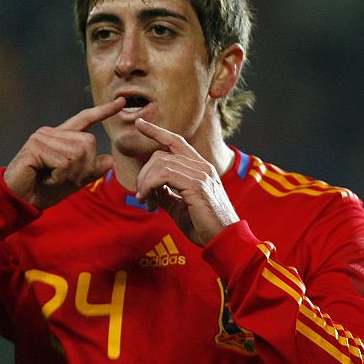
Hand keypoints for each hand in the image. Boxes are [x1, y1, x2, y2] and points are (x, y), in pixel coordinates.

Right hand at [4, 98, 124, 208]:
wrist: (19, 201)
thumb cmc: (43, 190)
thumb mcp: (73, 181)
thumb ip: (90, 170)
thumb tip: (109, 160)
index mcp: (61, 137)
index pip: (85, 119)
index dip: (103, 111)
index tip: (122, 102)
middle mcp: (52, 132)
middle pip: (88, 143)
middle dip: (83, 168)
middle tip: (63, 179)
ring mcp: (42, 137)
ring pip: (77, 154)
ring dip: (69, 174)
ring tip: (52, 179)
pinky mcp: (35, 146)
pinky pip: (63, 162)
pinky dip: (59, 176)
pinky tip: (45, 178)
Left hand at [134, 118, 238, 245]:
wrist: (224, 241)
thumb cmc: (204, 227)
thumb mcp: (180, 206)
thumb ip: (166, 193)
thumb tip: (148, 188)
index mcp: (201, 168)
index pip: (176, 141)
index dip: (157, 131)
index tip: (139, 123)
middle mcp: (202, 166)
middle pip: (161, 154)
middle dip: (144, 173)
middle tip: (141, 197)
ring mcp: (201, 174)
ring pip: (160, 164)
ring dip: (145, 183)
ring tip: (146, 201)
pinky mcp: (197, 185)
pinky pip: (163, 176)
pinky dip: (149, 187)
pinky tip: (149, 200)